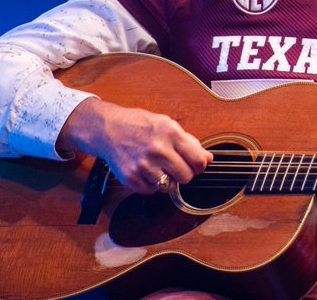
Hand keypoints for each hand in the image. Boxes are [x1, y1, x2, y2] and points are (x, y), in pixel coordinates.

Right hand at [57, 97, 212, 193]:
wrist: (108, 129)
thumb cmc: (140, 125)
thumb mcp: (167, 124)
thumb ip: (189, 142)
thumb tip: (208, 159)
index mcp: (171, 133)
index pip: (198, 160)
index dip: (200, 165)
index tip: (196, 165)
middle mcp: (158, 150)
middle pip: (186, 177)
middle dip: (185, 173)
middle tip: (177, 166)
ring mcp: (143, 165)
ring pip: (169, 186)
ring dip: (167, 179)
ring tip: (159, 167)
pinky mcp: (130, 178)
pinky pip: (151, 191)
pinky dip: (151, 185)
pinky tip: (147, 171)